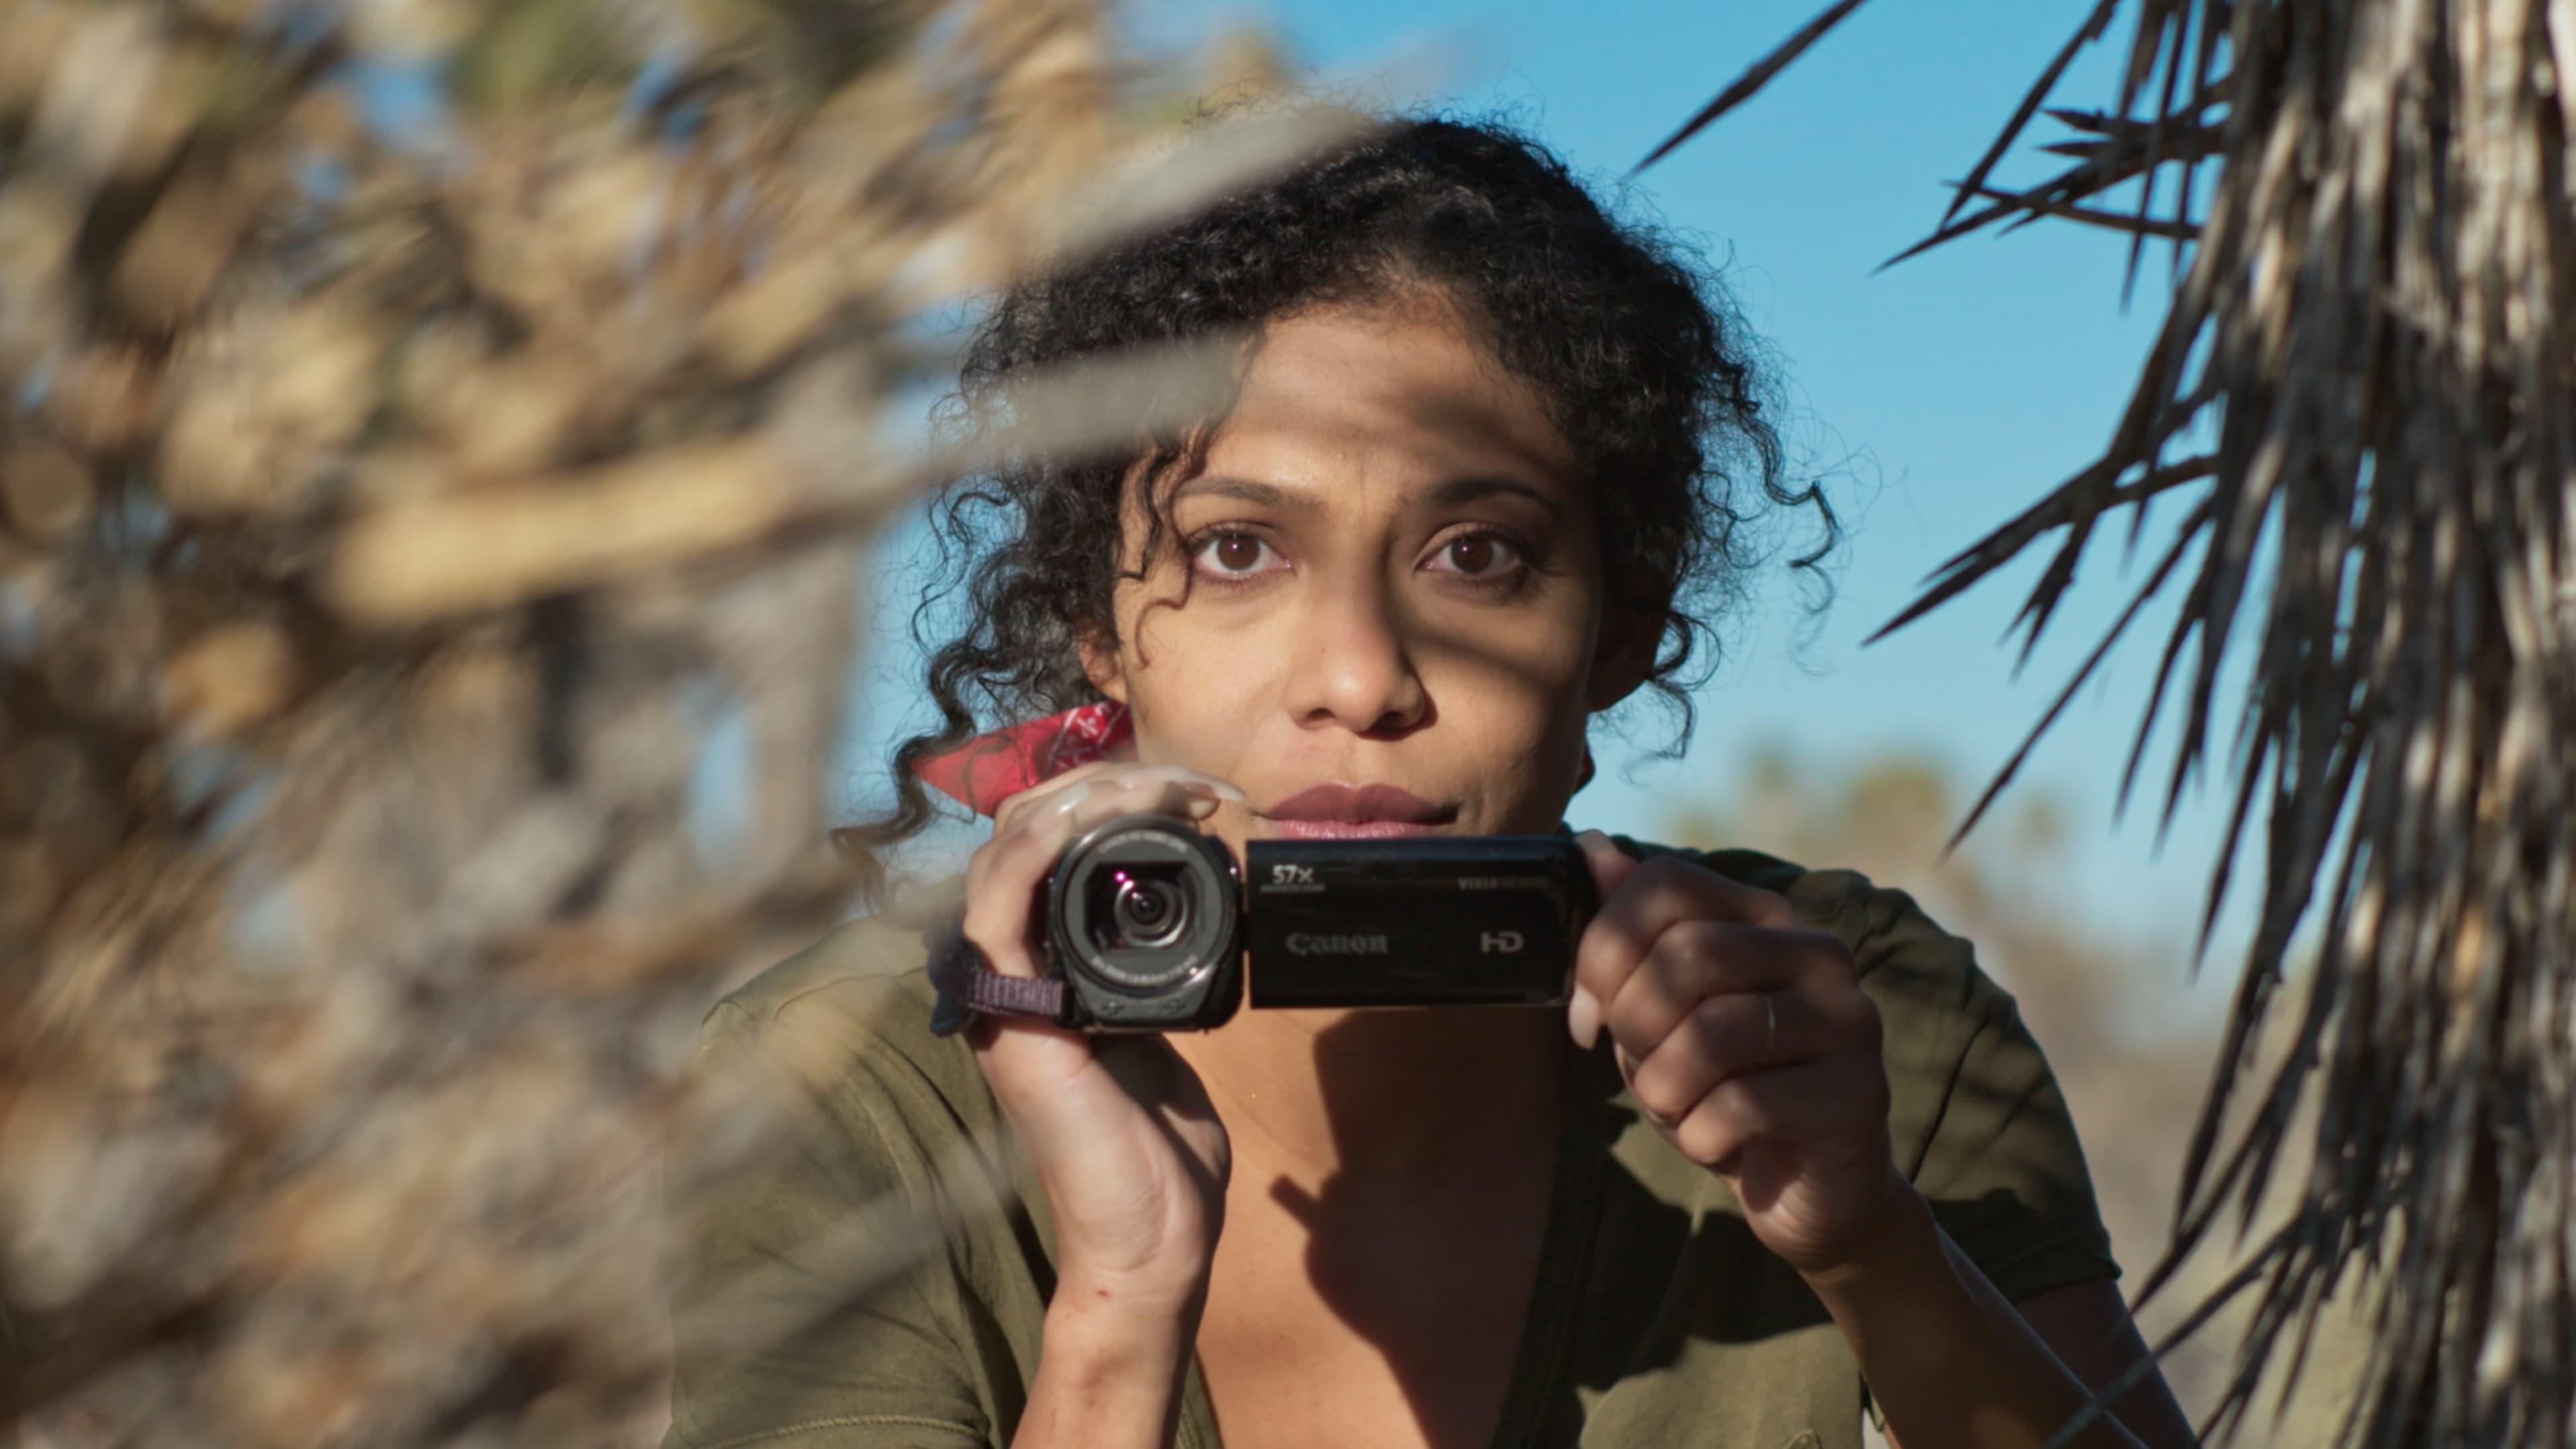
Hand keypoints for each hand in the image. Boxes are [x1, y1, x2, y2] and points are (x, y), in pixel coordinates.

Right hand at [960, 760, 1243, 1312]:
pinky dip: (1034, 851)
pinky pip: (997, 910)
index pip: (1046, 842)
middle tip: (1192, 783)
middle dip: (1109, 784)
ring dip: (1084, 801)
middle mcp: (1007, 970)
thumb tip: (1190, 914)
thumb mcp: (1158, 1024)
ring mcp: (1001, 993)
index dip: (1112, 795)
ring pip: (1005, 852)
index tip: (1197, 792)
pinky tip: (1083, 818)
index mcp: (1038, 965)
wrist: (1153, 1237)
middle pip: (1026, 831)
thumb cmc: (1156, 1149)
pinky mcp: (1009, 1020)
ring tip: (1162, 788)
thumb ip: (1151, 971)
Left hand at [1569, 832, 1904, 1277]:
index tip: (1584, 1012)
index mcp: (1764, 918)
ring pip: (1712, 1033)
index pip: (1667, 882)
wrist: (1803, 1191)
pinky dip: (1698, 1135)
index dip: (1603, 945)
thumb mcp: (1658, 1014)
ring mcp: (1847, 1020)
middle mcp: (1817, 953)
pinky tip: (1714, 1143)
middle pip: (1688, 953)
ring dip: (1663, 1087)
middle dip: (1634, 1023)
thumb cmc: (1721, 1089)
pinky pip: (1741, 1105)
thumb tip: (1589, 846)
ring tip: (1676, 1107)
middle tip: (1639, 1068)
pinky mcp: (1858, 1094)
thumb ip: (1628, 937)